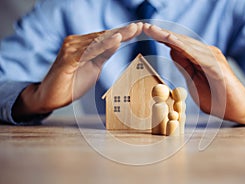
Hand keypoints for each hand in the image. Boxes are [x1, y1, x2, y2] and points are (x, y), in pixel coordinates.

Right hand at [12, 23, 142, 121]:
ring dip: (117, 35)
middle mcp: (77, 43)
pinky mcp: (68, 59)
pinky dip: (104, 45)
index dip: (123, 33)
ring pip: (98, 40)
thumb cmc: (71, 82)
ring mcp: (71, 49)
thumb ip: (103, 55)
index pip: (106, 37)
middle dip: (123, 31)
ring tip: (132, 29)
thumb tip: (117, 42)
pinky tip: (116, 40)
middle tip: (139, 26)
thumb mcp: (93, 67)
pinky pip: (89, 51)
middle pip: (104, 36)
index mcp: (84, 45)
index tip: (138, 29)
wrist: (50, 97)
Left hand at [143, 23, 244, 123]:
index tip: (146, 31)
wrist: (237, 109)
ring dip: (172, 38)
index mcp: (198, 58)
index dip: (162, 38)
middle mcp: (206, 54)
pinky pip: (200, 56)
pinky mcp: (218, 68)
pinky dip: (187, 49)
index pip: (177, 45)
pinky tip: (174, 44)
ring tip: (157, 31)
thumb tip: (172, 50)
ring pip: (189, 46)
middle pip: (181, 41)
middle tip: (146, 27)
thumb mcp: (194, 80)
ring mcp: (213, 59)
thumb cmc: (216, 96)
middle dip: (163, 34)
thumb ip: (185, 65)